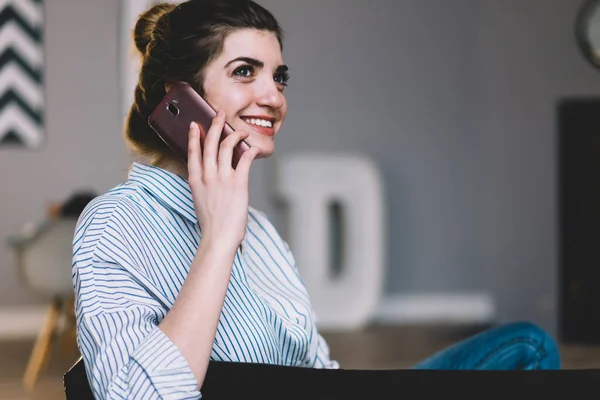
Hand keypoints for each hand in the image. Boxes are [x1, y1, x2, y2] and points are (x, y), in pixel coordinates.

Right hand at [187, 110, 259, 252]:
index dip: (194, 136)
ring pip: (226, 147)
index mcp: (195, 181)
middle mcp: (207, 177)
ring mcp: (222, 179)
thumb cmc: (212, 223)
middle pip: (210, 144)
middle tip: (219, 114)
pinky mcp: (238, 184)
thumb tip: (213, 174)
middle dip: (215, 126)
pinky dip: (250, 151)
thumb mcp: (200, 200)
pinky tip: (253, 148)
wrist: (218, 238)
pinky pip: (245, 160)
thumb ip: (204, 185)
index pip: (192, 152)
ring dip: (234, 134)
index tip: (195, 125)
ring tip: (240, 130)